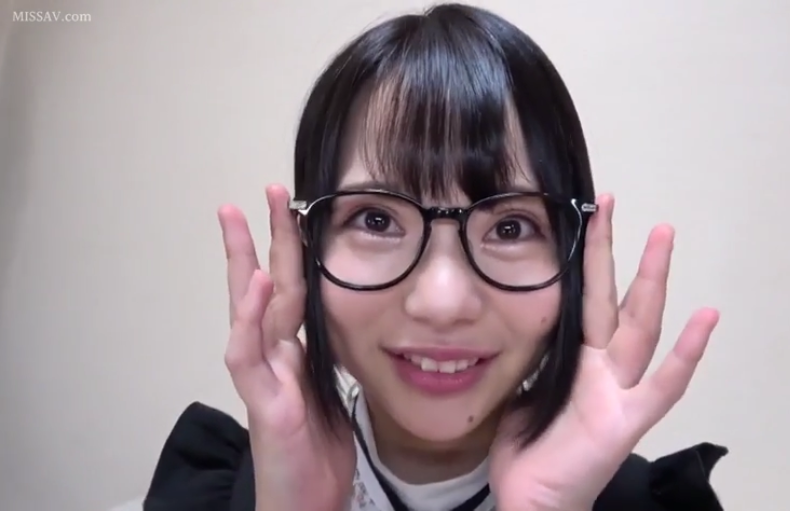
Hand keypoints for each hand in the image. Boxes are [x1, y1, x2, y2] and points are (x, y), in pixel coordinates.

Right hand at [220, 185, 355, 510]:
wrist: (308, 504)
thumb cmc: (315, 455)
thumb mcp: (329, 394)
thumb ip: (323, 358)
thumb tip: (338, 324)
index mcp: (292, 354)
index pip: (289, 290)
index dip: (291, 250)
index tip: (296, 208)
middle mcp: (272, 358)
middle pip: (263, 287)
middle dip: (261, 238)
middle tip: (260, 191)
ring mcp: (262, 379)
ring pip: (247, 311)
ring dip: (242, 262)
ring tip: (237, 217)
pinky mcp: (263, 404)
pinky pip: (248, 355)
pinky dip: (247, 318)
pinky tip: (249, 283)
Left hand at [489, 194, 719, 510]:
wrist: (532, 501)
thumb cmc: (530, 450)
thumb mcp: (524, 387)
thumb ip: (535, 352)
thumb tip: (525, 314)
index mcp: (579, 359)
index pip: (585, 298)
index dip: (584, 259)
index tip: (581, 215)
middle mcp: (605, 369)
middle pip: (615, 300)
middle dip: (617, 252)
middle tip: (613, 202)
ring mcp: (621, 392)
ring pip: (640, 327)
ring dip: (651, 280)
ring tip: (663, 235)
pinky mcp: (628, 421)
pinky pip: (662, 385)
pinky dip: (685, 353)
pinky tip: (705, 316)